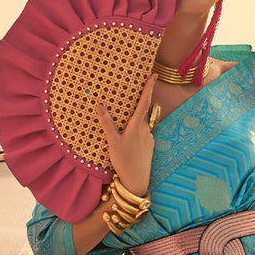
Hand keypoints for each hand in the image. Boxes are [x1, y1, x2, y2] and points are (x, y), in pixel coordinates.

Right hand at [95, 73, 156, 197]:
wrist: (137, 180)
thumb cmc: (124, 161)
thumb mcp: (112, 142)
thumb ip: (107, 123)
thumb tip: (99, 105)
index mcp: (137, 125)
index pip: (144, 101)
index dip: (149, 87)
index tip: (155, 74)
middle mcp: (145, 129)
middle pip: (143, 111)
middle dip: (140, 101)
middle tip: (135, 93)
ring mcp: (149, 138)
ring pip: (142, 123)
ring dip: (135, 120)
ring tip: (124, 124)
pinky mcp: (149, 146)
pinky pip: (143, 134)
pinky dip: (136, 132)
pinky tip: (128, 140)